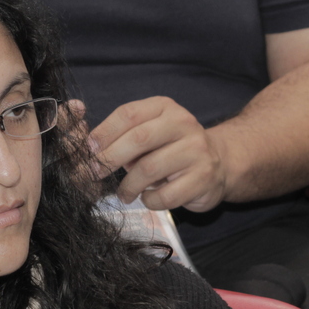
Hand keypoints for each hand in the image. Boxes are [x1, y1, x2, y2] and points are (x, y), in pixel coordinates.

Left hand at [88, 96, 228, 211]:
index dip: (104, 132)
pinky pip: (165, 195)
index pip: (129, 114)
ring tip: (124, 193)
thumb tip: (93, 152)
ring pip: (149, 169)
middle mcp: (184, 124)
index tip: (89, 149)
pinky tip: (148, 197)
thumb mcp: (152, 132)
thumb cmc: (174, 148)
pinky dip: (149, 200)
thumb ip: (126, 136)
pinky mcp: (203, 178)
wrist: (220, 163)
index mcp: (166, 108)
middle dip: (110, 158)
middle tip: (95, 173)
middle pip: (138, 140)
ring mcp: (197, 151)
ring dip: (129, 185)